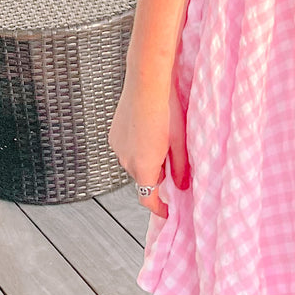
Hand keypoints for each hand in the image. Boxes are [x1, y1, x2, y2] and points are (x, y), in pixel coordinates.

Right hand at [108, 82, 188, 219]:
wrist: (146, 83)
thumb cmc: (166, 110)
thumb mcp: (180, 142)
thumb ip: (180, 168)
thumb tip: (181, 187)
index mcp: (143, 167)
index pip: (148, 199)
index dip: (159, 208)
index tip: (168, 211)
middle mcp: (126, 161)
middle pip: (143, 178)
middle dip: (157, 175)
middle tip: (172, 160)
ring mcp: (117, 146)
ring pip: (134, 162)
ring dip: (146, 159)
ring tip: (162, 139)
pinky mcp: (113, 134)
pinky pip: (126, 148)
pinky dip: (137, 146)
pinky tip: (148, 129)